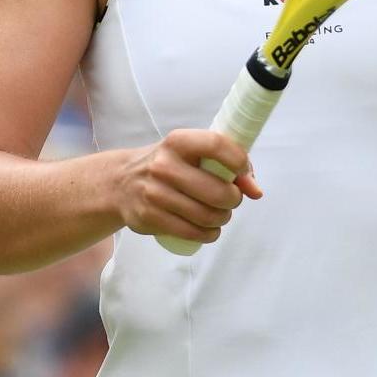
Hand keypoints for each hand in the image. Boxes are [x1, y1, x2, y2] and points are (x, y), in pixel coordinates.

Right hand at [114, 129, 263, 246]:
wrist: (120, 183)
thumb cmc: (167, 165)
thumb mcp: (191, 154)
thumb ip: (225, 164)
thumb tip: (256, 191)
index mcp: (178, 141)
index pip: (217, 145)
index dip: (238, 161)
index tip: (243, 173)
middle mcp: (164, 165)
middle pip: (217, 191)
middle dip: (233, 200)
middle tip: (231, 200)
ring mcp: (154, 193)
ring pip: (207, 216)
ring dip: (222, 219)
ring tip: (219, 215)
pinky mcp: (148, 217)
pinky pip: (191, 232)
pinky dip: (208, 234)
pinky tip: (209, 229)